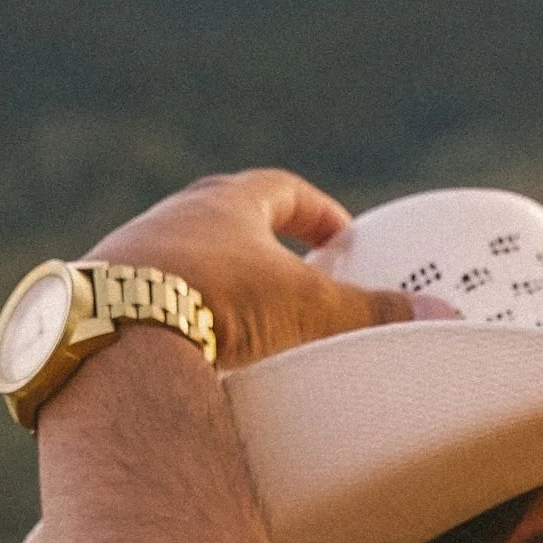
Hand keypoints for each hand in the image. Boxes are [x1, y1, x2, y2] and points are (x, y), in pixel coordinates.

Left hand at [90, 168, 412, 369]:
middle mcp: (171, 218)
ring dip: (209, 279)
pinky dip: (169, 317)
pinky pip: (143, 301)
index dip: (313, 211)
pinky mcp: (100, 298)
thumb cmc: (216, 303)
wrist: (114, 331)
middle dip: (257, 240)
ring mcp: (129, 255)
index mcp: (226, 204)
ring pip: (177, 257)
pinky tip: (183, 352)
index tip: (336, 235)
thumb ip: (372, 314)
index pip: (280, 190)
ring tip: (237, 318)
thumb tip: (442, 316)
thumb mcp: (307, 310)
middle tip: (286, 270)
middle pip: (222, 215)